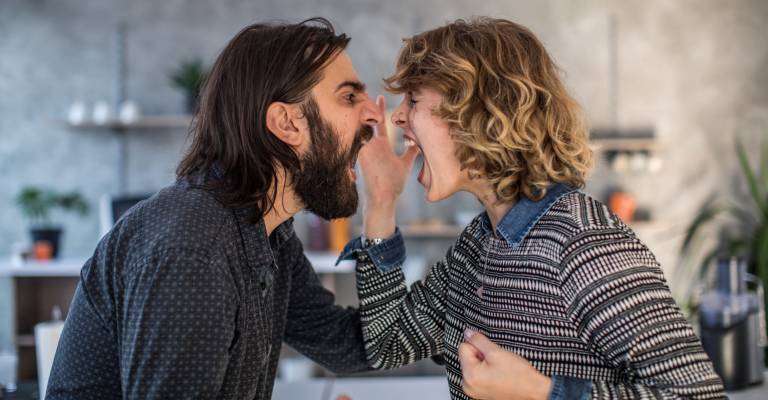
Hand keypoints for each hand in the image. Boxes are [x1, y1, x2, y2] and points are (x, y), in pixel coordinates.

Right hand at [358, 95, 418, 237]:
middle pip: (367, 120)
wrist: (384, 200)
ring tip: (358, 95)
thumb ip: (410, 153)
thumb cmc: (393, 185)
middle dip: (365, 105)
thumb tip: (417, 143)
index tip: (380, 95)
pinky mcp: (361, 156)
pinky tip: (355, 112)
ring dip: (360, 111)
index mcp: (381, 146)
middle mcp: (372, 145)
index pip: (379, 123)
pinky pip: (357, 138)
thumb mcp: (404, 165)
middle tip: (362, 88)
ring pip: (360, 126)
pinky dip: (356, 126)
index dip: (380, 109)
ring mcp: (366, 150)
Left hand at [459, 329, 551, 399]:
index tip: (491, 352)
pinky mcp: (480, 393)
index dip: (478, 345)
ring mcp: (474, 391)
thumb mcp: (496, 352)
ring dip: (484, 364)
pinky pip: (478, 375)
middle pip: (467, 357)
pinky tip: (499, 375)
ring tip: (499, 369)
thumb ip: (478, 340)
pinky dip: (486, 372)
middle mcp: (468, 386)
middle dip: (481, 355)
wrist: (534, 391)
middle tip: (497, 362)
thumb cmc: (519, 376)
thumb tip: (467, 332)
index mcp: (470, 376)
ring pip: (473, 365)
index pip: (463, 347)